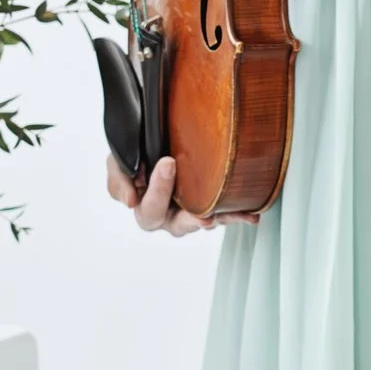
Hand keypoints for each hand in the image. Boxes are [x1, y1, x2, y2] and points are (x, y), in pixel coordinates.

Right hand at [106, 154, 246, 236]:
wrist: (155, 144)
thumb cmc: (136, 156)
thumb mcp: (118, 160)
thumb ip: (118, 178)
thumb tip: (129, 202)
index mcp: (146, 208)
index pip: (150, 208)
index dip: (158, 189)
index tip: (168, 162)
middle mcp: (169, 217)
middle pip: (180, 226)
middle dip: (192, 220)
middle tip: (204, 216)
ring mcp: (191, 213)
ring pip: (205, 222)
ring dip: (219, 220)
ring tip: (231, 217)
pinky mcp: (210, 206)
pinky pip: (225, 213)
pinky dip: (238, 214)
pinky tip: (253, 216)